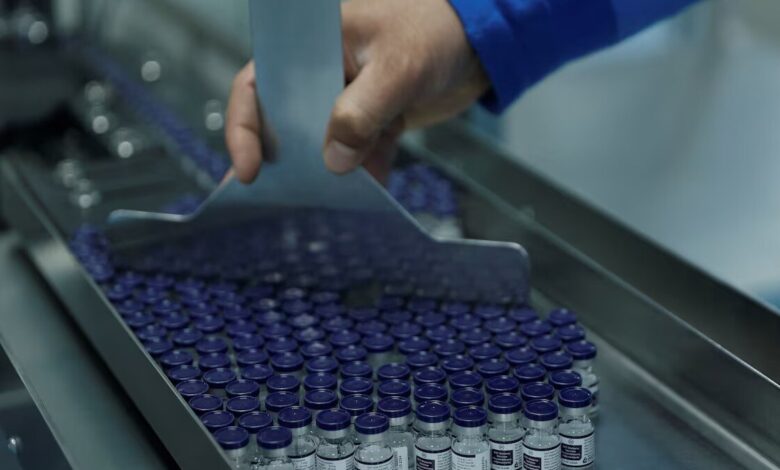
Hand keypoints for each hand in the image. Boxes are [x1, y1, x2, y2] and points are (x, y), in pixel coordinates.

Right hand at [225, 0, 488, 182]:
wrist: (484, 39)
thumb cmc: (437, 29)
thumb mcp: (397, 68)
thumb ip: (362, 112)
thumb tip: (335, 162)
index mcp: (311, 44)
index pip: (257, 85)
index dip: (245, 128)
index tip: (250, 171)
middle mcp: (323, 73)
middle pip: (286, 122)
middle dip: (285, 162)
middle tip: (278, 200)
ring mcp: (350, 97)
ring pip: (326, 143)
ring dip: (330, 173)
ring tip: (329, 205)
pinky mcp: (376, 118)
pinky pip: (362, 152)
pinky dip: (367, 172)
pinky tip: (372, 192)